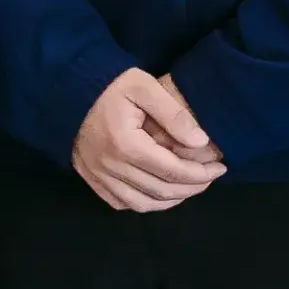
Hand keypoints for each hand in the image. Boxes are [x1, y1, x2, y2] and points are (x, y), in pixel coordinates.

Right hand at [72, 68, 224, 213]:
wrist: (68, 89)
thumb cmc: (109, 85)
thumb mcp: (144, 86)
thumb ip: (174, 114)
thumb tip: (201, 142)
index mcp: (126, 144)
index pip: (173, 171)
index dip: (201, 174)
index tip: (220, 167)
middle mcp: (110, 166)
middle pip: (161, 191)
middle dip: (192, 187)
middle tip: (210, 177)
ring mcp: (98, 176)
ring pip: (142, 204)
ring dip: (171, 200)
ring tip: (189, 187)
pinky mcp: (90, 178)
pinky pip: (121, 203)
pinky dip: (144, 203)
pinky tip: (159, 192)